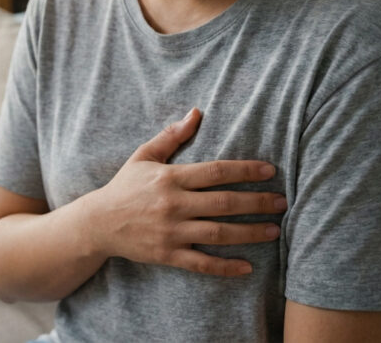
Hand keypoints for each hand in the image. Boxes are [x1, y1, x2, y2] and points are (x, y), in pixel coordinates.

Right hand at [85, 108, 285, 276]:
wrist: (97, 223)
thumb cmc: (124, 186)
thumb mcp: (144, 156)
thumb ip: (172, 136)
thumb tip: (196, 113)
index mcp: (170, 177)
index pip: (216, 172)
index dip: (246, 170)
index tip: (270, 171)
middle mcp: (173, 204)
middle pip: (224, 203)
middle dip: (257, 202)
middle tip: (282, 202)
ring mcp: (171, 232)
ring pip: (218, 234)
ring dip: (249, 232)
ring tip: (273, 230)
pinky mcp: (167, 255)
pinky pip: (201, 263)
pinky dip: (225, 267)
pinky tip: (247, 266)